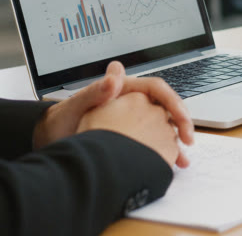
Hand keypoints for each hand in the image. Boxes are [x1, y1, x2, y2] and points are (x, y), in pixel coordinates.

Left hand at [35, 61, 193, 165]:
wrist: (53, 140)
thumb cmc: (62, 120)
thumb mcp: (75, 105)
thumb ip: (95, 91)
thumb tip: (114, 75)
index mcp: (124, 88)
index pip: (157, 89)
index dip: (173, 102)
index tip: (180, 118)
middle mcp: (132, 102)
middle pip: (166, 108)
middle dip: (181, 123)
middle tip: (188, 141)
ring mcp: (134, 119)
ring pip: (163, 126)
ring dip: (176, 142)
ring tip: (183, 160)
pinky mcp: (133, 136)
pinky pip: (154, 142)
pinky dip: (165, 153)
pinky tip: (172, 164)